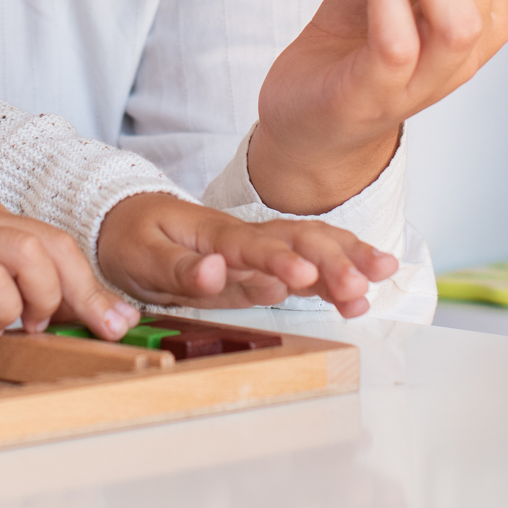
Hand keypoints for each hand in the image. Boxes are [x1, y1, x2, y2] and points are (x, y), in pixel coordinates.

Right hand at [0, 199, 139, 338]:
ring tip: (31, 323)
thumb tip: (54, 314)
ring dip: (43, 294)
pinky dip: (3, 306)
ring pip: (28, 251)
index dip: (89, 282)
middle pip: (52, 242)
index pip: (55, 241)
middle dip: (86, 290)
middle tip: (103, 329)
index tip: (114, 319)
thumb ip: (5, 278)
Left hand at [96, 191, 397, 318]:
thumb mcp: (140, 256)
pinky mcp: (262, 265)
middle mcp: (243, 237)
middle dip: (331, 261)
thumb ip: (180, 268)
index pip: (250, 245)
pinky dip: (337, 272)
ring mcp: (257, 250)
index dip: (278, 261)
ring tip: (382, 277)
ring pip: (311, 245)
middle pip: (295, 240)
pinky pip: (306, 263)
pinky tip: (365, 288)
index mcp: (212, 232)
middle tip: (360, 287)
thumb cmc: (131, 236)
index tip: (305, 276)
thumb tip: (216, 272)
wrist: (125, 219)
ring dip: (346, 260)